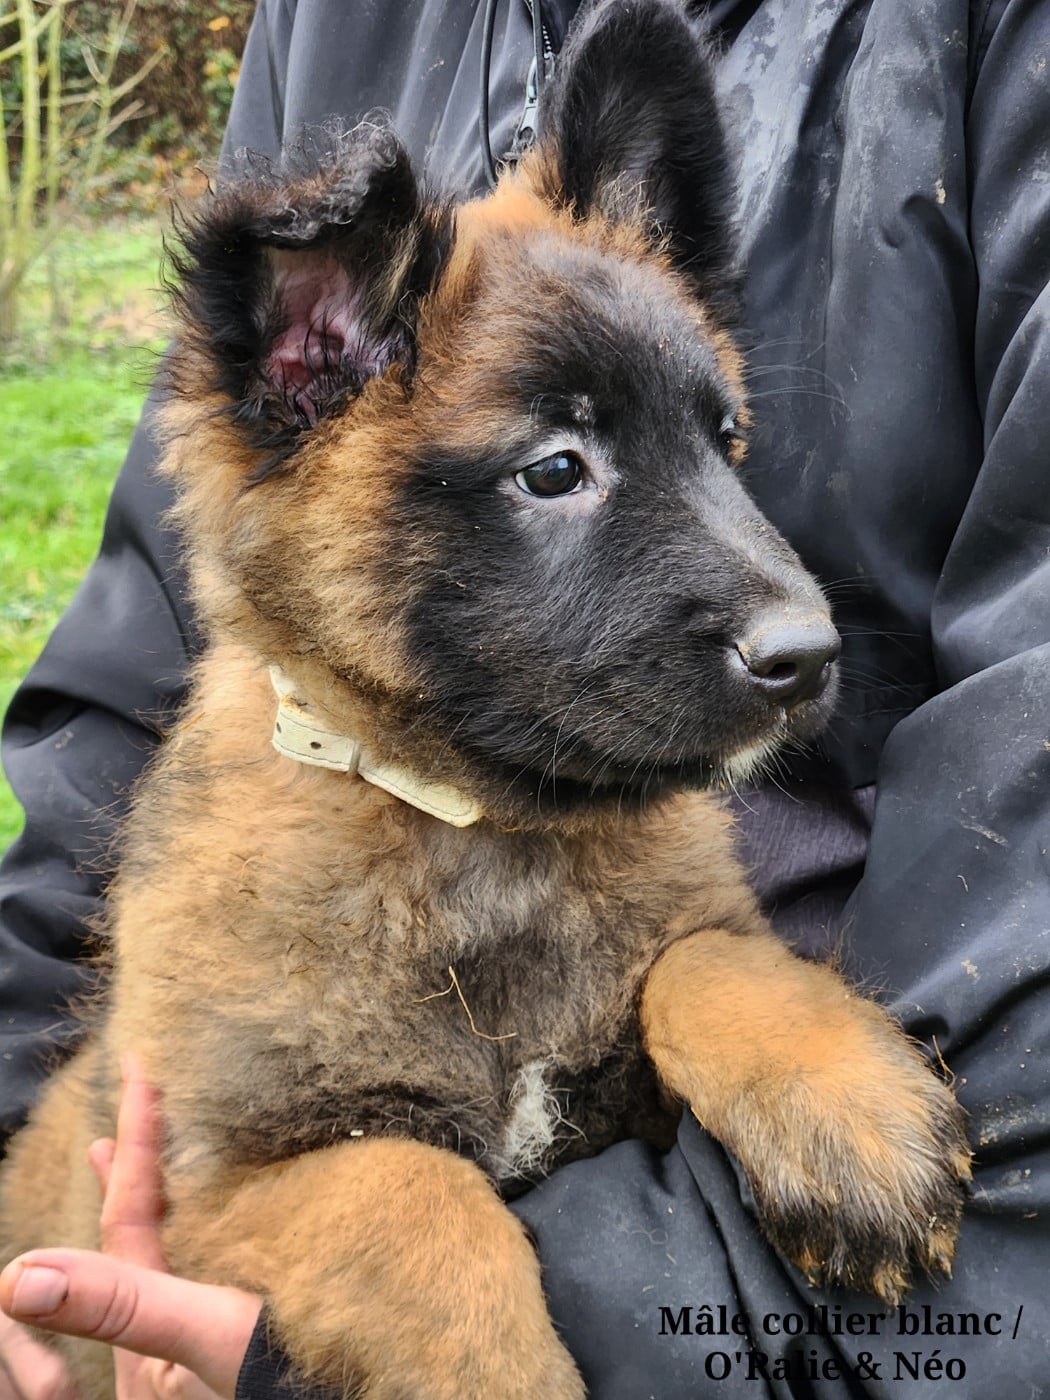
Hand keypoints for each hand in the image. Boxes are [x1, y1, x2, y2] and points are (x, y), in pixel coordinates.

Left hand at [0, 1062, 261, 1399]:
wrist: (368, 1394)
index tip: (142, 1072)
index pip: (129, 1219)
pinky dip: (199, 1232)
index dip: (131, 1143)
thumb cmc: (283, 1389)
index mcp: (150, 1335)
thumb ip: (121, 1305)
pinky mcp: (245, 1338)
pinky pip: (205, 1273)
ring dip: (160, 1198)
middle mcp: (168, 1336)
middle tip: (129, 1107)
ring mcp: (207, 1339)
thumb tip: (17, 1277)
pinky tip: (210, 1219)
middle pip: (136, 1235)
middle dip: (129, 1168)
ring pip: (170, 1252)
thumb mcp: (203, 1345)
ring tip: (141, 1158)